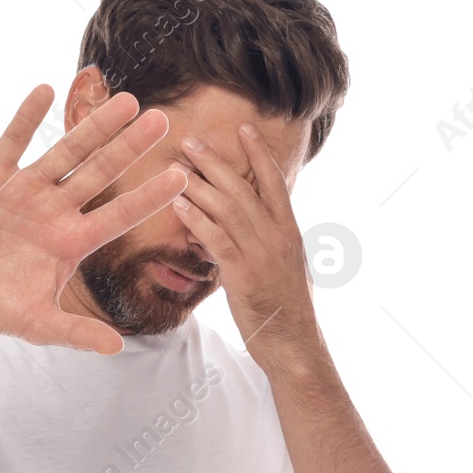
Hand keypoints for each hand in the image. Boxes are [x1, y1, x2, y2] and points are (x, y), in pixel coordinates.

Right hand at [0, 85, 187, 354]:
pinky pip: (13, 139)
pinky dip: (26, 117)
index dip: (148, 197)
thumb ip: (75, 333)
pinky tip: (46, 90)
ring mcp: (26, 188)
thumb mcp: (34, 324)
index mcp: (71, 241)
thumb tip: (117, 348)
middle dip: (130, 148)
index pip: (119, 215)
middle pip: (101, 173)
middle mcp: (55, 209)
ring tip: (125, 99)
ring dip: (94, 126)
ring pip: (67, 152)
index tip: (181, 179)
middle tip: (163, 122)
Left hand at [168, 123, 316, 353]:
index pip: (274, 182)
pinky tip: (178, 205)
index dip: (259, 153)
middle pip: (244, 188)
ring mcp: (261, 254)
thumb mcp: (286, 267)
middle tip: (191, 140)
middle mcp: (277, 236)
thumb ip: (267, 242)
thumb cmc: (287, 310)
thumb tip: (248, 226)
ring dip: (200, 183)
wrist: (295, 345)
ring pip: (228, 208)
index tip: (243, 127)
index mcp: (289, 231)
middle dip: (216, 161)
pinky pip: (216, 239)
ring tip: (177, 165)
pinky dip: (197, 219)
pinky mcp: (243, 274)